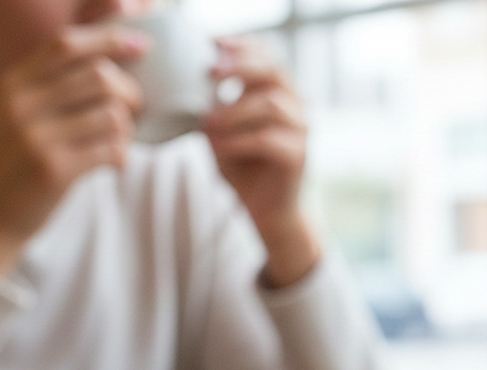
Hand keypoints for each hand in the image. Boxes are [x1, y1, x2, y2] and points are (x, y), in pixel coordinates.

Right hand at [0, 25, 146, 274]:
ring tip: (117, 144)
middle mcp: (23, 104)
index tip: (140, 45)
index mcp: (13, 85)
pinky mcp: (55, 169)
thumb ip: (46, 91)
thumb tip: (106, 71)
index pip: (65, 45)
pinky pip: (112, 149)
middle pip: (100, 76)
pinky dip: (121, 156)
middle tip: (133, 114)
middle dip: (130, 93)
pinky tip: (112, 165)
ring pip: (113, 113)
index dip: (109, 39)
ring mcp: (38, 136)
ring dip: (127, 130)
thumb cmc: (7, 166)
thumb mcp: (13, 116)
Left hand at [203, 39, 318, 287]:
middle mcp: (294, 106)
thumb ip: (212, 107)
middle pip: (274, 70)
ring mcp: (301, 131)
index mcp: (277, 93)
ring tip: (208, 124)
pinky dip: (239, 141)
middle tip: (211, 72)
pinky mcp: (299, 156)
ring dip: (234, 111)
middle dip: (240, 67)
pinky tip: (219, 148)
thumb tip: (185, 87)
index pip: (267, 56)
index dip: (243, 46)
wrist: (267, 210)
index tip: (213, 44)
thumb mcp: (221, 130)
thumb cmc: (243, 167)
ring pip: (271, 104)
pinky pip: (269, 139)